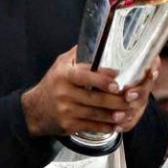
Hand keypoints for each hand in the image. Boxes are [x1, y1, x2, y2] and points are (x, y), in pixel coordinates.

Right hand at [22, 46, 154, 136]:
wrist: (35, 109)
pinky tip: (116, 125)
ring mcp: (66, 111)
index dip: (101, 80)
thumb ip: (78, 54)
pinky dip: (105, 127)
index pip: (84, 76)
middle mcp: (64, 93)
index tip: (117, 82)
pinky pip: (91, 126)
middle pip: (94, 98)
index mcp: (63, 75)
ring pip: (95, 114)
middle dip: (116, 100)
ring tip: (128, 112)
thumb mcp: (60, 64)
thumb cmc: (53, 83)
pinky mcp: (68, 125)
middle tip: (132, 98)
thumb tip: (98, 40)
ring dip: (114, 115)